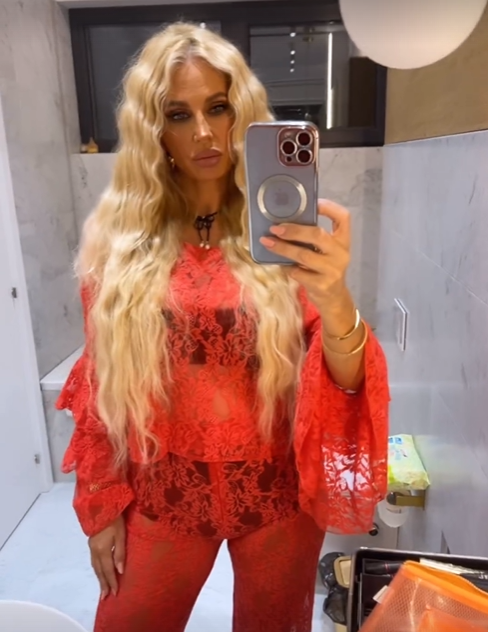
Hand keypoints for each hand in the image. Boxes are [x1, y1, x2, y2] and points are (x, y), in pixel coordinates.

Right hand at [89, 515, 125, 598]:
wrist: (101, 504)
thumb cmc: (114, 519)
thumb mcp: (121, 535)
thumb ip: (120, 553)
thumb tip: (120, 571)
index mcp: (102, 550)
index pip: (108, 570)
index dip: (112, 582)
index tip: (115, 593)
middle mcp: (94, 551)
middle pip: (99, 571)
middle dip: (103, 584)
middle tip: (105, 597)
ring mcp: (91, 547)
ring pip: (95, 567)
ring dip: (99, 578)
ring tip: (102, 588)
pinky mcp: (91, 543)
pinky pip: (93, 561)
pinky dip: (97, 569)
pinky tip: (99, 571)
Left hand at [259, 199, 351, 317]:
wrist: (334, 298)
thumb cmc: (325, 268)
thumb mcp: (327, 252)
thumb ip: (315, 238)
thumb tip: (285, 222)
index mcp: (343, 241)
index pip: (343, 217)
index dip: (329, 207)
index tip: (312, 203)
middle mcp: (340, 253)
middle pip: (317, 234)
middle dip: (294, 230)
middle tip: (275, 228)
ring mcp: (332, 270)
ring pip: (304, 255)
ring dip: (283, 248)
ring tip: (267, 242)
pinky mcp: (322, 284)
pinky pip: (298, 272)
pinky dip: (287, 267)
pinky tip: (280, 264)